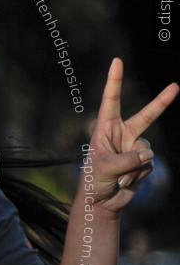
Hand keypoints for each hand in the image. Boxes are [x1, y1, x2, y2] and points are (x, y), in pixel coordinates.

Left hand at [87, 58, 176, 212]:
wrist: (101, 203)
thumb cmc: (93, 182)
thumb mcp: (105, 169)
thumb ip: (128, 160)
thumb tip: (149, 155)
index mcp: (104, 129)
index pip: (110, 101)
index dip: (114, 81)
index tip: (117, 61)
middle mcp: (121, 135)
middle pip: (146, 116)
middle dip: (162, 102)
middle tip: (176, 86)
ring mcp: (134, 148)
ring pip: (146, 151)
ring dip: (133, 168)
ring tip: (119, 178)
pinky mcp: (142, 162)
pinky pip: (148, 164)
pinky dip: (137, 175)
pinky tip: (126, 182)